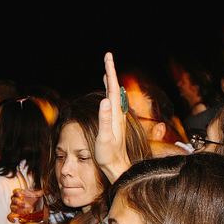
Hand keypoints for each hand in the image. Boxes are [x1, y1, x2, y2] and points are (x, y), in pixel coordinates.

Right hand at [8, 188, 44, 222]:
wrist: (36, 205)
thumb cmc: (36, 198)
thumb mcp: (39, 195)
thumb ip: (40, 193)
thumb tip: (46, 191)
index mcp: (20, 193)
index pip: (15, 191)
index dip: (16, 192)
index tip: (20, 195)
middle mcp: (16, 199)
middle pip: (13, 199)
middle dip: (18, 202)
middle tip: (24, 205)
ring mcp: (15, 206)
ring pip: (12, 207)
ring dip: (17, 210)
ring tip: (23, 212)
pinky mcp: (16, 213)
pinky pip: (10, 216)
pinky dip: (11, 218)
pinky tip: (14, 221)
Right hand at [96, 52, 128, 182]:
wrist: (117, 167)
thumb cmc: (109, 155)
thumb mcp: (105, 138)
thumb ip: (105, 119)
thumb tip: (105, 100)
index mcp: (115, 113)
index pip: (112, 87)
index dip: (110, 71)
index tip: (108, 57)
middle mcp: (118, 113)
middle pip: (114, 87)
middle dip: (110, 71)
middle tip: (108, 57)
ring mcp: (118, 118)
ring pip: (114, 94)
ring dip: (110, 81)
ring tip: (107, 71)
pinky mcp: (115, 122)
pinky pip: (112, 102)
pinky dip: (109, 93)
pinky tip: (107, 95)